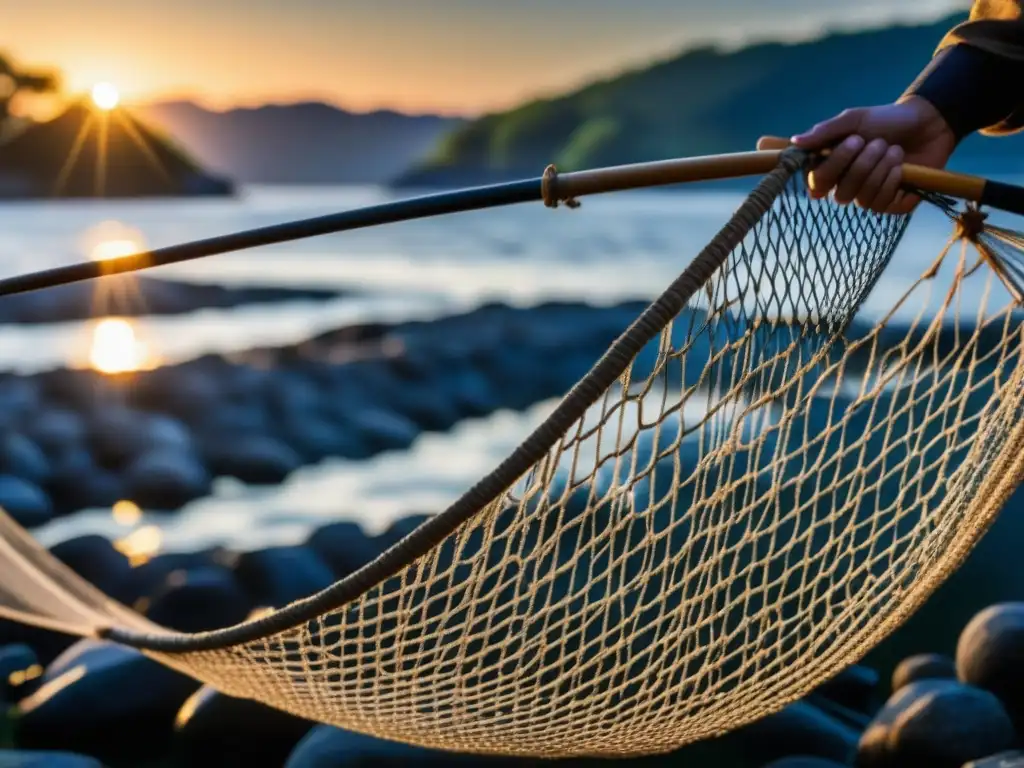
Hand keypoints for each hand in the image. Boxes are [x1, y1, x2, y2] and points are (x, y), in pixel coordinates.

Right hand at [769, 96, 956, 214]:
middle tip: (879, 142)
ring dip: (881, 171)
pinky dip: (893, 182)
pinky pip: (883, 205)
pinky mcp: (892, 205)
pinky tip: (902, 168)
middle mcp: (846, 187)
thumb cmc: (886, 120)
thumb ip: (825, 131)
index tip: (853, 141)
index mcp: (832, 168)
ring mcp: (868, 197)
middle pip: (840, 194)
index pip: (816, 183)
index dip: (832, 168)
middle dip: (862, 166)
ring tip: (894, 151)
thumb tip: (795, 142)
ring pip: (863, 200)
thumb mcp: (854, 120)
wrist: (928, 123)